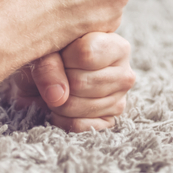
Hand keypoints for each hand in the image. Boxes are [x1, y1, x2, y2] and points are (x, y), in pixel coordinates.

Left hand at [9, 32, 135, 131]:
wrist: (48, 75)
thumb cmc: (53, 54)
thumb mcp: (47, 48)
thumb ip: (48, 64)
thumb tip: (57, 96)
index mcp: (118, 47)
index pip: (86, 54)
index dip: (64, 56)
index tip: (60, 53)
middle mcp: (125, 74)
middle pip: (81, 82)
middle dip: (58, 80)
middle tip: (56, 74)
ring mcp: (119, 101)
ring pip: (77, 106)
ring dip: (56, 100)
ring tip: (57, 89)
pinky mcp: (108, 122)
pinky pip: (77, 125)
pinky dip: (59, 118)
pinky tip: (60, 106)